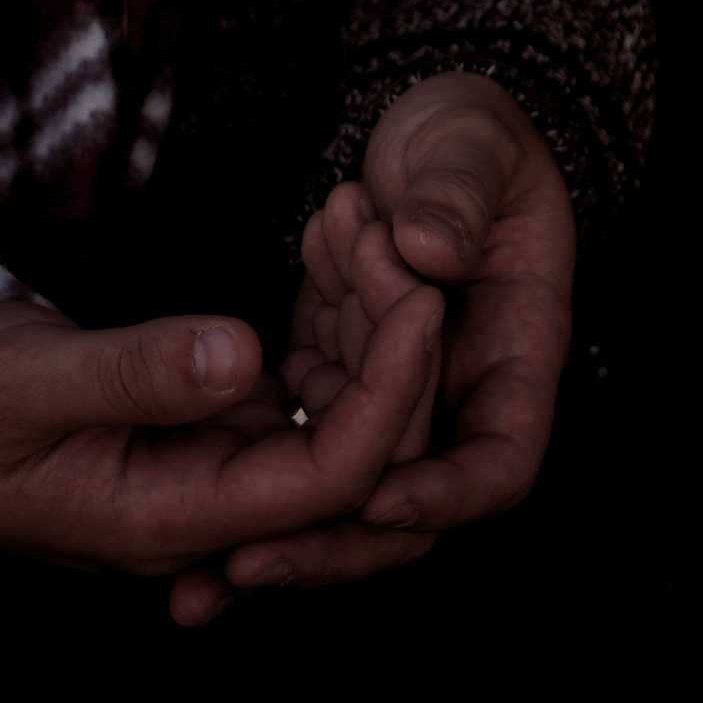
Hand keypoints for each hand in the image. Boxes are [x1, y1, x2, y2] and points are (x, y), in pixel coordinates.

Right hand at [0, 279, 442, 626]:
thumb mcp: (27, 379)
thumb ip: (134, 371)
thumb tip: (243, 354)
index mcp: (166, 517)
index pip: (324, 478)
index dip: (390, 395)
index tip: (423, 295)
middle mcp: (201, 509)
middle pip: (347, 456)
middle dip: (393, 354)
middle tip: (398, 236)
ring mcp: (203, 471)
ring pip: (327, 417)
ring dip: (362, 330)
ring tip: (364, 221)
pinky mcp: (198, 430)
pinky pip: (290, 390)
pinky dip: (322, 324)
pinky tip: (330, 248)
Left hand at [239, 72, 574, 604]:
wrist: (431, 124)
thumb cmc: (471, 129)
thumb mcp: (474, 143)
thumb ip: (458, 192)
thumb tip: (429, 250)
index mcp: (520, 350)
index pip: (500, 459)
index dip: (445, 493)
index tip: (377, 496)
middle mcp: (460, 393)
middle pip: (410, 502)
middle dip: (331, 541)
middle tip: (246, 566)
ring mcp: (395, 392)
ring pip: (344, 485)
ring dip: (279, 527)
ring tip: (200, 579)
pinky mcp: (338, 374)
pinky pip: (298, 433)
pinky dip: (249, 461)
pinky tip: (182, 505)